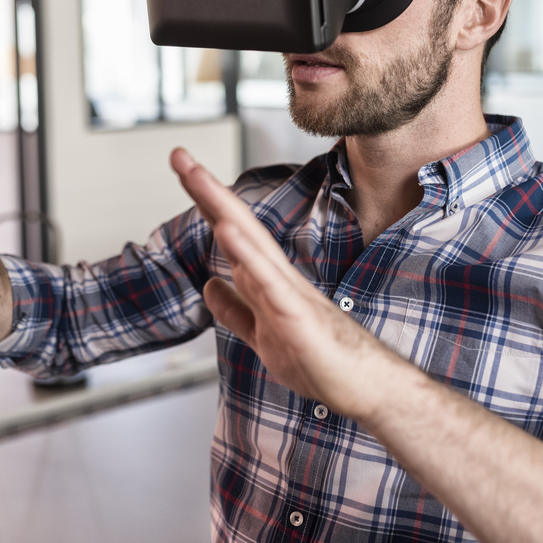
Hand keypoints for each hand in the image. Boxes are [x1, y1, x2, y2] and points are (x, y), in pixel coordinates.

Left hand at [170, 147, 408, 420]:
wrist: (363, 387)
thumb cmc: (320, 360)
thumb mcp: (261, 335)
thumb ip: (236, 309)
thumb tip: (209, 285)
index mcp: (267, 281)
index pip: (231, 232)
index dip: (205, 202)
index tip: (183, 169)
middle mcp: (276, 277)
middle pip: (237, 223)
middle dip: (206, 189)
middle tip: (179, 155)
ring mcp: (288, 292)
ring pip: (251, 241)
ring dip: (222, 207)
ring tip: (197, 177)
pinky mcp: (296, 314)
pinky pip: (267, 280)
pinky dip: (246, 253)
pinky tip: (227, 229)